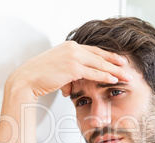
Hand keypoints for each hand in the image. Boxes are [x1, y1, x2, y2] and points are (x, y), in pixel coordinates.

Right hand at [7, 41, 131, 98]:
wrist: (27, 79)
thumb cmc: (38, 76)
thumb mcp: (56, 69)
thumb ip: (67, 73)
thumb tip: (71, 85)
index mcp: (69, 47)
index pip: (93, 50)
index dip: (107, 55)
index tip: (118, 59)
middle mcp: (73, 49)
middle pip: (99, 55)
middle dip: (115, 62)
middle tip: (127, 66)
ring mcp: (73, 57)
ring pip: (100, 63)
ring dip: (115, 70)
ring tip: (126, 76)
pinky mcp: (72, 68)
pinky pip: (93, 72)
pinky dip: (105, 76)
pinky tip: (113, 79)